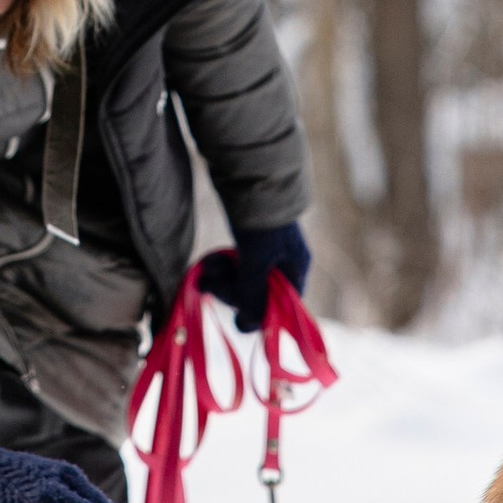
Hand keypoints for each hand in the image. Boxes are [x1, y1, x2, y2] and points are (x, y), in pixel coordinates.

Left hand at [196, 217, 311, 336]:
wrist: (248, 174)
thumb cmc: (259, 220)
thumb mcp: (255, 261)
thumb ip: (251, 294)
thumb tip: (245, 328)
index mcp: (295, 269)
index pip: (281, 308)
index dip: (258, 314)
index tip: (236, 316)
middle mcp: (284, 264)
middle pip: (259, 295)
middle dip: (233, 292)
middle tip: (211, 285)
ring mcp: (266, 254)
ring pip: (243, 281)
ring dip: (223, 281)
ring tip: (207, 270)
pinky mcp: (248, 244)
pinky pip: (235, 267)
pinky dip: (222, 269)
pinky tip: (209, 265)